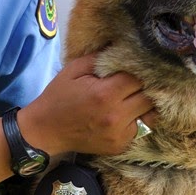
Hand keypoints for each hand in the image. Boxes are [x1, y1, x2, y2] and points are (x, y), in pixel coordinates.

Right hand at [18, 54, 156, 156]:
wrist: (46, 131)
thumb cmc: (58, 97)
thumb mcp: (74, 70)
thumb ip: (99, 57)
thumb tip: (122, 48)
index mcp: (105, 94)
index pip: (138, 77)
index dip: (136, 71)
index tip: (130, 69)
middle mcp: (116, 116)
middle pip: (148, 96)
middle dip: (142, 88)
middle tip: (131, 84)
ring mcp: (119, 134)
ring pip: (149, 114)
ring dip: (143, 105)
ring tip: (131, 99)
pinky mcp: (120, 146)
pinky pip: (141, 129)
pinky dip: (136, 120)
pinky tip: (124, 115)